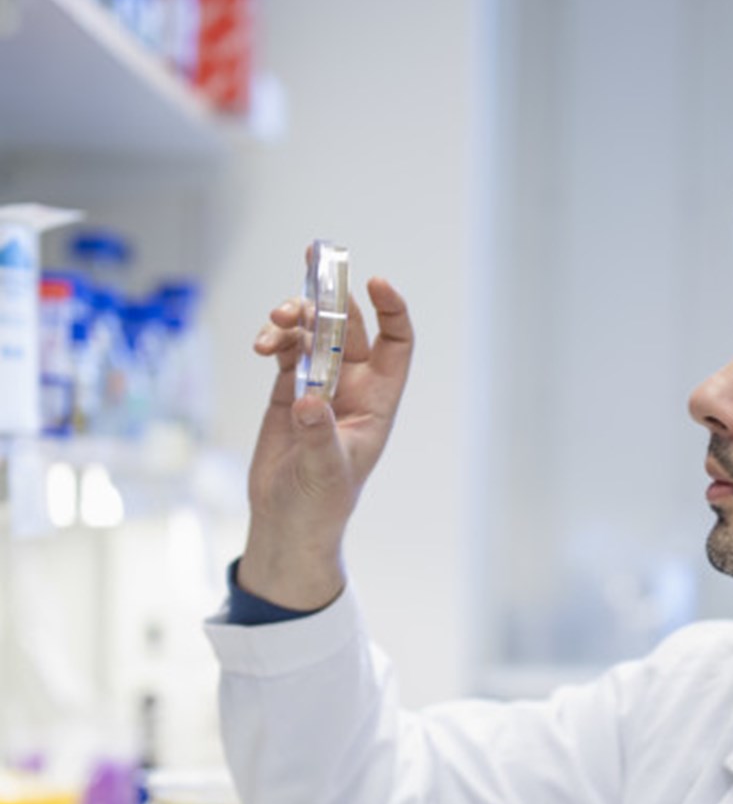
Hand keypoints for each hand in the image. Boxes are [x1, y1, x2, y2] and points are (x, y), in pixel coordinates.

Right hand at [237, 276, 412, 610]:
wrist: (287, 521)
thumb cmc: (321, 503)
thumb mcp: (325, 471)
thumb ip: (318, 435)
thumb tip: (309, 400)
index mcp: (378, 403)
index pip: (397, 345)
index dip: (392, 310)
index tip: (375, 282)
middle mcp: (353, 389)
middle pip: (350, 329)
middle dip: (330, 303)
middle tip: (306, 288)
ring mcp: (319, 387)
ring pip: (313, 335)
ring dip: (295, 320)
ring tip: (275, 322)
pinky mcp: (288, 392)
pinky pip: (286, 351)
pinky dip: (274, 340)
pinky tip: (263, 345)